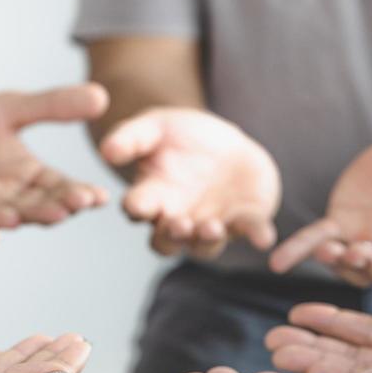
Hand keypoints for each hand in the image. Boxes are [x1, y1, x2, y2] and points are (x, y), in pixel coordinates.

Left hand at [0, 84, 111, 227]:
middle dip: (61, 204)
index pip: (59, 186)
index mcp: (26, 176)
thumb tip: (101, 97)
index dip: (80, 192)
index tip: (102, 195)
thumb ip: (51, 106)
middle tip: (83, 202)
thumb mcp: (10, 108)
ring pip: (9, 212)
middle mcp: (6, 196)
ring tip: (55, 216)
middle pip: (39, 203)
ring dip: (32, 215)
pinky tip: (5, 219)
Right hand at [100, 107, 279, 257]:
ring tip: (213, 227)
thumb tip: (106, 151)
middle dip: (173, 236)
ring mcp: (210, 223)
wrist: (222, 140)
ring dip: (208, 240)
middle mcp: (177, 217)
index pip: (137, 208)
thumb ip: (130, 137)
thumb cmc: (179, 134)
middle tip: (180, 225)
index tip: (138, 205)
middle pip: (167, 241)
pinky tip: (264, 237)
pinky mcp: (243, 220)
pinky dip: (257, 235)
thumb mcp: (153, 126)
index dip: (136, 208)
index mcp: (152, 195)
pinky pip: (249, 232)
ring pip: (204, 245)